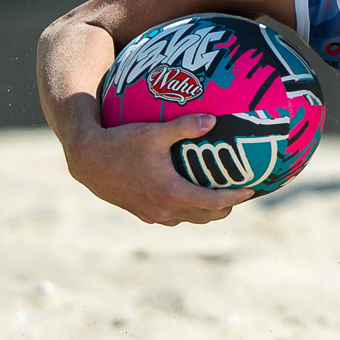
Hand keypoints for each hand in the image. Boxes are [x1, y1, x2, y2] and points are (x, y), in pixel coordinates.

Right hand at [65, 114, 252, 224]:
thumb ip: (186, 126)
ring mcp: (153, 214)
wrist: (87, 161)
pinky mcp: (141, 213)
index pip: (216, 202)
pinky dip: (185, 212)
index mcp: (173, 192)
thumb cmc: (120, 143)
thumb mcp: (154, 132)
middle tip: (238, 194)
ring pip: (189, 219)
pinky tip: (187, 199)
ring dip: (206, 212)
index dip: (236, 197)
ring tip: (218, 199)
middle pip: (207, 216)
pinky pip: (171, 218)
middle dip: (226, 207)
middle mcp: (165, 209)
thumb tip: (213, 119)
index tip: (251, 189)